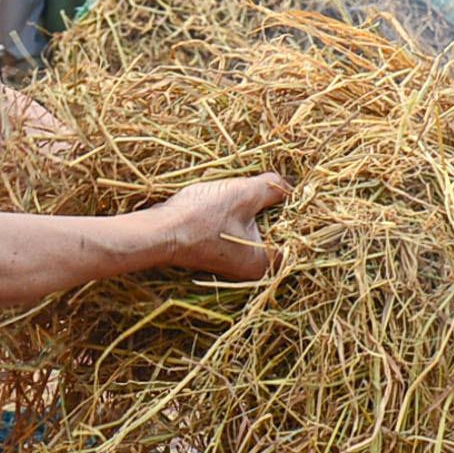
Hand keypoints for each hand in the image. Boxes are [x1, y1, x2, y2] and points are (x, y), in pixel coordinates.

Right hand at [150, 172, 287, 278]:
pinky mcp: (218, 251)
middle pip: (276, 233)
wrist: (158, 231)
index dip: (295, 213)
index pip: (295, 238)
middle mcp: (251, 268)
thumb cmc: (201, 218)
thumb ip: (272, 188)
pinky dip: (238, 215)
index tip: (287, 193)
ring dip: (254, 209)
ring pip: (255, 230)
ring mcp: (233, 261)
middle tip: (269, 186)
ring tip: (249, 189)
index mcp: (264, 262)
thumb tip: (288, 185)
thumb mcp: (244, 194)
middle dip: (274, 208)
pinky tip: (230, 198)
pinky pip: (238, 231)